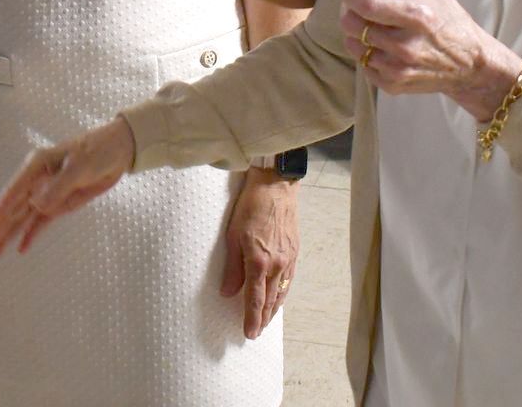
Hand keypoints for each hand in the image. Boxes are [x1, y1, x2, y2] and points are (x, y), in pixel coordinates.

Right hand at [0, 119, 134, 260]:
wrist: (117, 151)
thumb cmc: (96, 151)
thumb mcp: (79, 166)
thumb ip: (58, 186)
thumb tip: (36, 204)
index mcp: (35, 167)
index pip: (11, 194)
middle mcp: (36, 181)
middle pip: (12, 210)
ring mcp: (46, 194)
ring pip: (22, 219)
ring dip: (8, 236)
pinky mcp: (59, 204)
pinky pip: (40, 222)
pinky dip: (30, 235)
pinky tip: (20, 249)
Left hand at [221, 168, 298, 338]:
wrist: (276, 187)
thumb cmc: (251, 207)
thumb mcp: (233, 236)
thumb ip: (231, 267)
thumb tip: (227, 292)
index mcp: (259, 262)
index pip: (255, 299)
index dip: (251, 319)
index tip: (248, 334)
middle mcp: (276, 265)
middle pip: (270, 300)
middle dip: (262, 319)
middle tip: (256, 333)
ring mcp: (288, 259)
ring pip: (281, 292)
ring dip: (273, 309)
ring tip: (266, 321)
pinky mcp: (294, 252)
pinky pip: (288, 280)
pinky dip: (282, 293)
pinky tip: (278, 296)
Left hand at [340, 0, 521, 121]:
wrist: (471, 66)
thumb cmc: (452, 22)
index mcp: (416, 16)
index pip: (367, 5)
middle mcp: (405, 45)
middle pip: (353, 25)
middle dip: (350, 12)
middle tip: (356, 6)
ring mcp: (398, 68)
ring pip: (354, 46)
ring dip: (356, 33)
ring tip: (368, 26)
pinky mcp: (394, 85)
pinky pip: (363, 66)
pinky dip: (366, 54)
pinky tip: (379, 46)